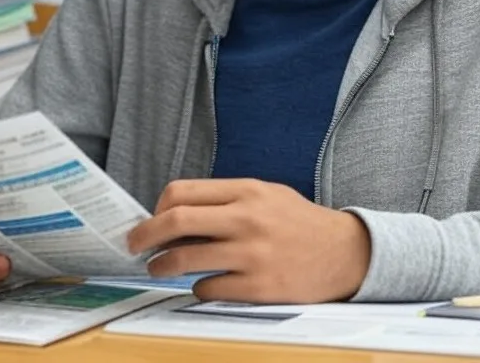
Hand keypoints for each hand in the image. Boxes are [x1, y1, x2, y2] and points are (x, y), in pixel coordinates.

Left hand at [127, 179, 370, 302]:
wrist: (345, 253)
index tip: (149, 221)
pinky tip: (204, 284)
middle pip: (175, 222)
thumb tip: (174, 215)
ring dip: (162, 266)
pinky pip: (208, 289)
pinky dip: (198, 288)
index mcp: (246, 190)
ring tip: (158, 268)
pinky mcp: (259, 287)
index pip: (181, 192)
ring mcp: (252, 254)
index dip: (156, 209)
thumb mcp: (265, 195)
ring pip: (185, 259)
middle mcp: (247, 219)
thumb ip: (224, 200)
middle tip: (134, 246)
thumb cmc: (298, 222)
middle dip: (144, 236)